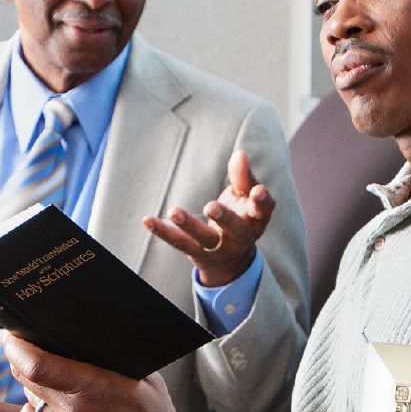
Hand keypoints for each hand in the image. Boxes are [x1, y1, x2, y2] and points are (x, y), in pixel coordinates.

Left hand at [5, 334, 181, 411]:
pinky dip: (38, 407)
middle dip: (22, 358)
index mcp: (92, 389)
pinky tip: (58, 402)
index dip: (17, 347)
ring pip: (29, 397)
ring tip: (60, 379)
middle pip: (25, 378)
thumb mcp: (145, 378)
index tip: (13, 335)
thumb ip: (114, 357)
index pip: (36, 365)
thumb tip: (88, 333)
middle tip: (30, 345)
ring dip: (36, 384)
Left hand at [142, 149, 274, 285]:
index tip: (257, 191)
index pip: (263, 211)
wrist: (230, 259)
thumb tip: (240, 153)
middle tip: (211, 206)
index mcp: (256, 220)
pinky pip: (179, 242)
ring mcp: (218, 248)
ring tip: (174, 211)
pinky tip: (147, 220)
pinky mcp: (196, 253)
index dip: (262, 201)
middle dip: (224, 218)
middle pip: (235, 229)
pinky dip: (163, 231)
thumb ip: (243, 176)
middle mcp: (240, 237)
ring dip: (189, 225)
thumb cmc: (241, 215)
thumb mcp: (245, 196)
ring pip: (204, 238)